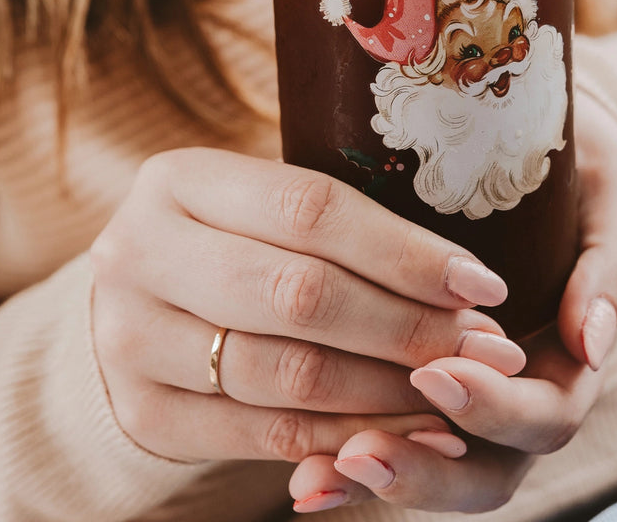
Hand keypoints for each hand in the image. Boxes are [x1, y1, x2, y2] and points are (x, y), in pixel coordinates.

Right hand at [90, 147, 527, 462]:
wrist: (137, 306)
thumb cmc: (225, 242)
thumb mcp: (255, 204)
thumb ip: (333, 225)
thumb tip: (465, 279)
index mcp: (177, 179)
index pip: (309, 209)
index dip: (404, 250)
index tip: (481, 281)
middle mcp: (138, 252)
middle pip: (300, 295)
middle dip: (409, 326)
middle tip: (485, 345)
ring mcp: (131, 338)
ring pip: (290, 374)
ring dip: (391, 389)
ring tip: (456, 387)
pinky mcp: (143, 413)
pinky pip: (267, 435)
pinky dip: (349, 438)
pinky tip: (404, 431)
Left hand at [289, 87, 616, 513]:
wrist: (526, 139)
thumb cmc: (578, 165)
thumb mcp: (612, 197)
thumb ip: (613, 265)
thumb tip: (588, 343)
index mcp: (570, 361)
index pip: (543, 417)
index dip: (492, 408)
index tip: (431, 374)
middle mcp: (516, 391)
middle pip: (482, 467)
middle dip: (423, 468)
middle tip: (359, 454)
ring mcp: (462, 389)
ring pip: (426, 461)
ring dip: (374, 475)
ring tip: (314, 477)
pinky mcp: (406, 372)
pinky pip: (379, 426)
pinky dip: (337, 452)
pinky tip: (299, 472)